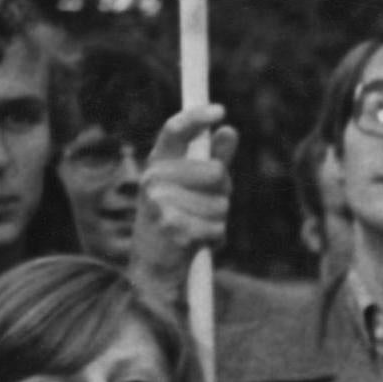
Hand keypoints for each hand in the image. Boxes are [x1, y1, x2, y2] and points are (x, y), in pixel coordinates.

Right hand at [128, 103, 237, 305]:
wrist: (153, 270)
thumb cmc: (177, 223)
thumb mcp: (192, 189)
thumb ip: (212, 159)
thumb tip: (229, 129)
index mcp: (157, 164)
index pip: (175, 131)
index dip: (196, 117)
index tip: (221, 111)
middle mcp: (153, 178)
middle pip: (216, 172)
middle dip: (222, 193)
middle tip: (203, 209)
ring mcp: (159, 202)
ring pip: (221, 203)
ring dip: (218, 221)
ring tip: (195, 229)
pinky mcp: (172, 227)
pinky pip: (217, 228)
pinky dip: (215, 239)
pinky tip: (195, 244)